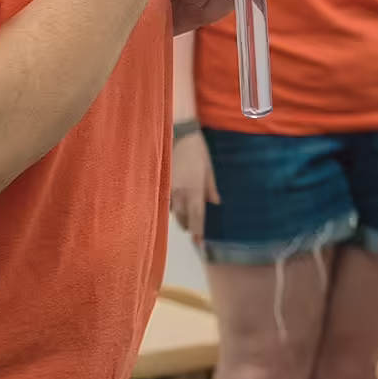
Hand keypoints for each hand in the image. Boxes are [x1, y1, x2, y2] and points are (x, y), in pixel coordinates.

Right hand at [169, 127, 218, 242]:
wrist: (178, 136)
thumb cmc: (197, 152)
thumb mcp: (209, 170)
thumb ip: (211, 189)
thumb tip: (215, 202)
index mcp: (195, 192)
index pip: (197, 218)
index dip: (198, 232)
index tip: (200, 243)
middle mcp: (181, 194)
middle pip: (184, 219)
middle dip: (190, 226)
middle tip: (195, 230)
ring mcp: (170, 190)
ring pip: (175, 212)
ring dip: (181, 217)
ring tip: (187, 219)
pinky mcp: (162, 184)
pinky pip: (167, 202)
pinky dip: (173, 207)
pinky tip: (177, 205)